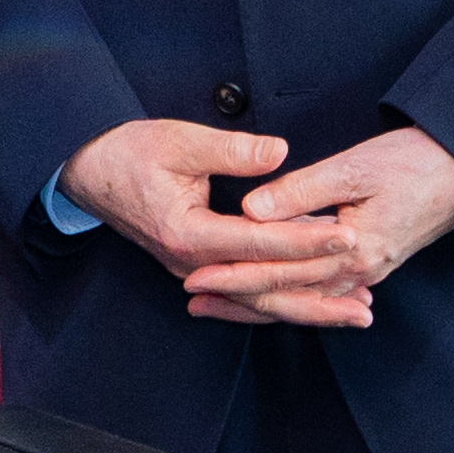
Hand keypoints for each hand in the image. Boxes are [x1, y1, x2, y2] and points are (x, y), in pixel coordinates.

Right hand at [55, 118, 369, 328]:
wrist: (86, 172)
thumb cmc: (128, 153)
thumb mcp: (177, 140)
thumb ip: (231, 150)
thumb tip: (279, 152)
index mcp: (187, 232)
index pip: (259, 243)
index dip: (305, 239)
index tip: (346, 235)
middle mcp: (191, 262)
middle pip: (264, 289)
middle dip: (319, 293)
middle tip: (367, 299)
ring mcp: (194, 269)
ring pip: (258, 299)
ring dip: (309, 307)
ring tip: (357, 312)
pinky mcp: (199, 267)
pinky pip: (248, 292)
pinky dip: (284, 298)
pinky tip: (317, 300)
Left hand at [208, 128, 453, 320]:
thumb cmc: (416, 163)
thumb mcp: (354, 168)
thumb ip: (300, 191)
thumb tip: (251, 210)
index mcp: (352, 249)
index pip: (279, 271)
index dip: (234, 275)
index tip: (195, 277)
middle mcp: (360, 270)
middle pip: (288, 293)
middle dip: (238, 298)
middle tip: (193, 299)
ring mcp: (368, 270)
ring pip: (304, 297)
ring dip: (262, 301)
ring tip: (219, 304)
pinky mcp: (373, 261)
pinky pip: (324, 289)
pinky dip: (294, 296)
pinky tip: (275, 299)